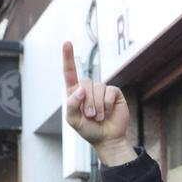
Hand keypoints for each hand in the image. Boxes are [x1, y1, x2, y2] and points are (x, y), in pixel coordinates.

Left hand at [62, 42, 135, 166]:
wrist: (107, 139)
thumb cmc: (88, 130)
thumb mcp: (73, 120)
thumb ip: (71, 105)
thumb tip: (81, 89)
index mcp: (75, 92)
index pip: (70, 72)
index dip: (68, 57)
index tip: (67, 42)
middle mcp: (88, 88)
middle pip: (85, 83)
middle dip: (87, 102)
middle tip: (90, 116)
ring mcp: (102, 90)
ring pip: (97, 88)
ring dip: (97, 106)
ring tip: (99, 117)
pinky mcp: (114, 93)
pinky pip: (110, 92)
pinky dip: (107, 105)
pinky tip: (108, 113)